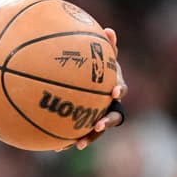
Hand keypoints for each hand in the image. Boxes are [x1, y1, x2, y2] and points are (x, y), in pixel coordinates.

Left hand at [60, 27, 127, 150]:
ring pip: (96, 129)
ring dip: (89, 137)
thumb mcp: (98, 52)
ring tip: (77, 144)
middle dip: (106, 122)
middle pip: (113, 116)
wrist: (85, 76)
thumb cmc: (93, 61)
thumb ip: (104, 45)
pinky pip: (78, 131)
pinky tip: (55, 146)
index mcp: (114, 86)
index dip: (119, 90)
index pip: (121, 89)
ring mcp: (98, 114)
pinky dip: (69, 138)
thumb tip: (109, 29)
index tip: (114, 91)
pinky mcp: (85, 122)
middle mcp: (109, 103)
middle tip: (97, 125)